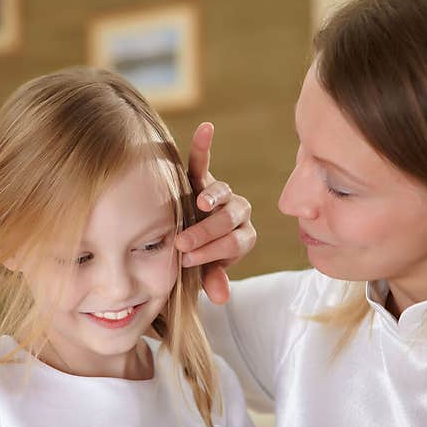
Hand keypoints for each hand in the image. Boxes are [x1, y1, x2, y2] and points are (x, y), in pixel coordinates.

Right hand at [175, 122, 255, 303]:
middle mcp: (238, 213)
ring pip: (220, 192)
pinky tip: (206, 128)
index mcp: (243, 237)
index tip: (189, 261)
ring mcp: (221, 194)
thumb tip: (220, 297)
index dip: (214, 251)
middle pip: (229, 219)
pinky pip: (201, 162)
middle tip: (183, 244)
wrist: (192, 243)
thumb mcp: (206, 273)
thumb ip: (213, 280)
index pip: (235, 243)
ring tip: (199, 203)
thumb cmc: (199, 261)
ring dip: (211, 197)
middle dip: (206, 233)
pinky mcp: (201, 179)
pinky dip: (203, 146)